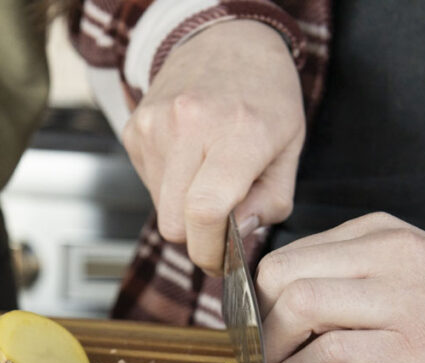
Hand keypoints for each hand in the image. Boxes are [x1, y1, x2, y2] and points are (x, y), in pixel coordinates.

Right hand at [122, 20, 304, 273]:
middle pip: (174, 223)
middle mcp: (190, 125)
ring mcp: (155, 125)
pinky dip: (170, 187)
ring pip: (159, 208)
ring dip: (183, 211)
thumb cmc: (265, 94)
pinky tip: (191, 161)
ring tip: (209, 179)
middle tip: (220, 230)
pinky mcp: (135, 128)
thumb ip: (270, 203)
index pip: (205, 212)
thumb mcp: (290, 148)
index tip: (222, 261)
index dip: (210, 251)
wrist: (224, 38)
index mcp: (239, 132)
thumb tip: (237, 238)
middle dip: (197, 239)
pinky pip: (148, 184)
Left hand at [255, 213, 424, 362]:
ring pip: (299, 307)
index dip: (256, 301)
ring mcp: (402, 300)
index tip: (251, 333)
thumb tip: (279, 309)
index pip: (287, 256)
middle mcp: (387, 256)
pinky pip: (329, 356)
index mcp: (380, 233)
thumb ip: (352, 275)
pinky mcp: (415, 349)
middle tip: (257, 357)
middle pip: (281, 276)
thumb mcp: (410, 267)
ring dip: (268, 352)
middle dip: (254, 323)